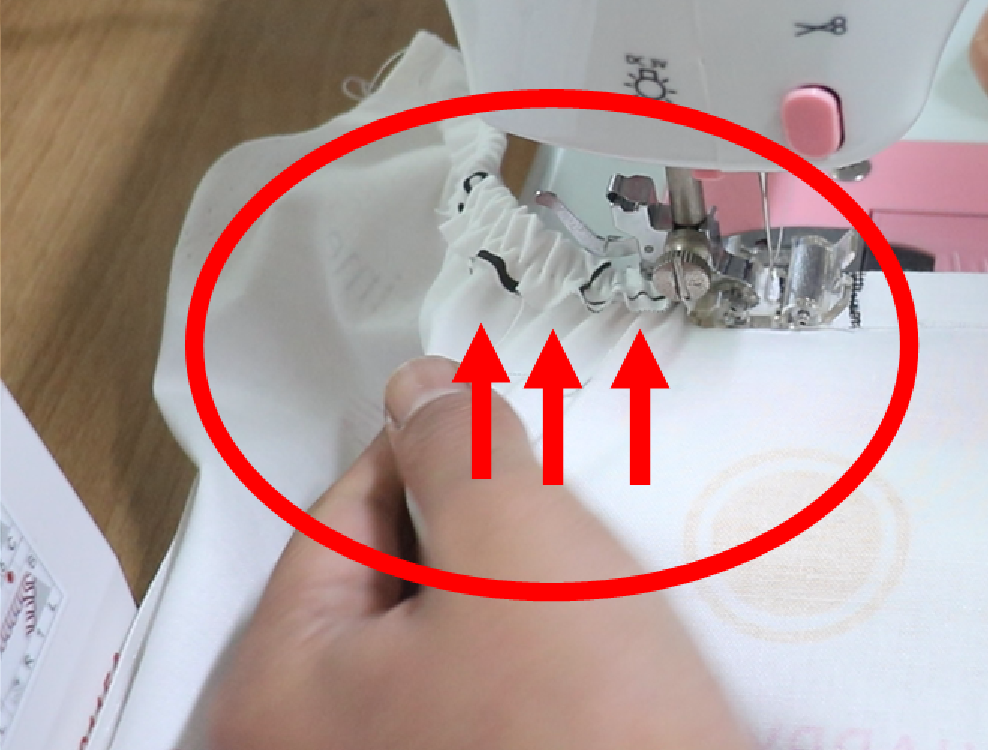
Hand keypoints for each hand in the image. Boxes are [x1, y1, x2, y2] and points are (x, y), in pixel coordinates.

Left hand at [207, 358, 750, 749]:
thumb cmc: (587, 743)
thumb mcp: (519, 551)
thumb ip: (458, 447)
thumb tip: (421, 388)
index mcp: (276, 695)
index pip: (339, 517)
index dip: (430, 454)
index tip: (499, 430)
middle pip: (387, 584)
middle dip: (481, 536)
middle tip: (558, 528)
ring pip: (443, 642)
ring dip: (517, 600)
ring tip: (588, 601)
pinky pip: (481, 700)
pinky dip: (534, 665)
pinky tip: (596, 667)